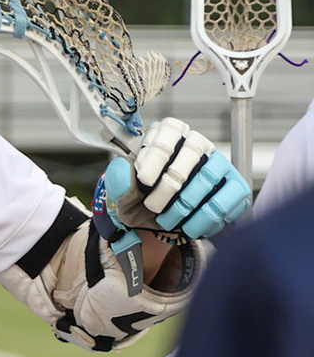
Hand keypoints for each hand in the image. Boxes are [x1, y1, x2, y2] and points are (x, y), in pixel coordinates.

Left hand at [101, 117, 251, 243]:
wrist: (161, 224)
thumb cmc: (142, 200)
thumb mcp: (124, 192)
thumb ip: (120, 179)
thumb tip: (124, 166)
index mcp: (168, 135)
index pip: (170, 129)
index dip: (157, 154)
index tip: (144, 180)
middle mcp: (198, 144)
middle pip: (192, 151)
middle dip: (169, 185)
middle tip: (152, 206)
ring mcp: (220, 164)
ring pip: (210, 175)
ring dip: (185, 204)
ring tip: (166, 221)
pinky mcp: (236, 187)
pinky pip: (228, 198)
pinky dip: (205, 218)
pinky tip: (189, 227)